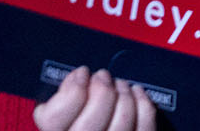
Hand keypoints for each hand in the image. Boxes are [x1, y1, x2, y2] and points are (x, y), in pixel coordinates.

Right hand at [32, 67, 154, 130]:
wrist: (101, 127)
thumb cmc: (79, 117)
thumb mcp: (57, 109)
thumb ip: (61, 96)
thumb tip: (77, 76)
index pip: (56, 118)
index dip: (73, 90)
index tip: (82, 74)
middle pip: (91, 122)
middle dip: (102, 91)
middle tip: (102, 76)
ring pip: (121, 122)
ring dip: (123, 95)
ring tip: (119, 84)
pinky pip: (144, 126)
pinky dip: (143, 104)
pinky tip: (136, 93)